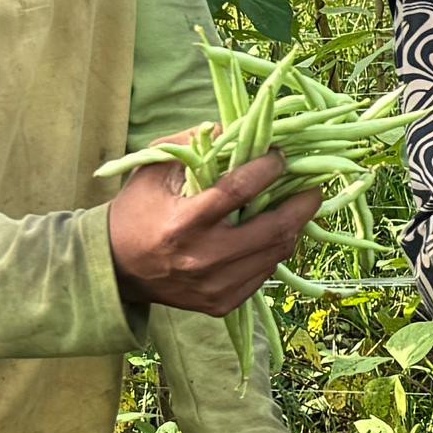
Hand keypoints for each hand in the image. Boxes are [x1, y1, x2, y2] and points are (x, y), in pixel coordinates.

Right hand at [109, 154, 320, 319]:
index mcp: (183, 223)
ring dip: (293, 228)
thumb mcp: (155, 170)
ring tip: (299, 207)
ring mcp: (215, 286)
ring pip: (275, 254)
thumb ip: (194, 145)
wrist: (118, 269)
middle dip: (302, 204)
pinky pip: (264, 275)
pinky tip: (272, 234)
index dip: (268, 169)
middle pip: (272, 230)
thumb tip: (240, 129)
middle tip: (314, 186)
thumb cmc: (137, 210)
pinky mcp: (222, 304)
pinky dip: (274, 251)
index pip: (239, 191)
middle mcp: (202, 259)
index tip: (281, 156)